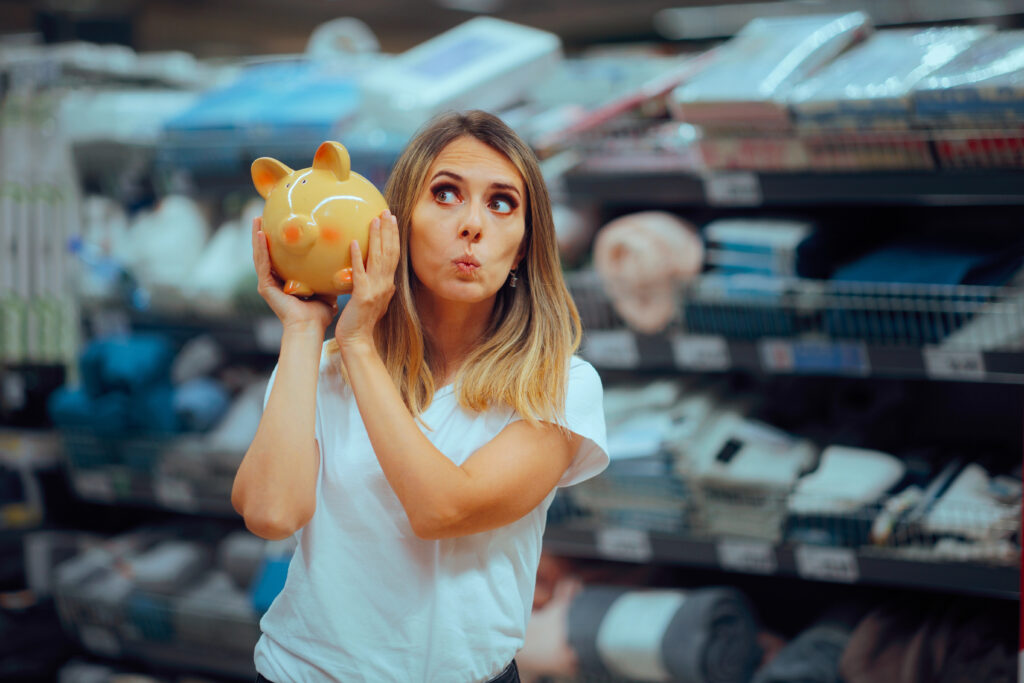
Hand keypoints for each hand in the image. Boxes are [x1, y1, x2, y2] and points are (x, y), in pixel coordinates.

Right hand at [251, 217, 337, 333]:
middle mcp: (273, 282)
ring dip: (257, 237)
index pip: (279, 258)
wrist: (310, 328)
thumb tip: (344, 263)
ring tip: (257, 219)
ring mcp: (267, 284)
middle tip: (263, 216)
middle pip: (266, 254)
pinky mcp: (265, 287)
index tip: (278, 226)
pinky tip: (261, 234)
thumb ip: (329, 275)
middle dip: (263, 235)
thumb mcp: (326, 288)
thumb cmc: (319, 314)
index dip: (277, 243)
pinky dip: (261, 248)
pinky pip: (262, 264)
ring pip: (260, 256)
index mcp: (285, 282)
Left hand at [335, 210, 399, 351]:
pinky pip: (360, 272)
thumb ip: (374, 284)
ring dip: (377, 238)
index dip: (393, 237)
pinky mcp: (362, 296)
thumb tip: (373, 272)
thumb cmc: (361, 321)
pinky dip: (358, 257)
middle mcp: (385, 285)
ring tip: (375, 220)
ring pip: (378, 258)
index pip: (393, 256)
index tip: (391, 219)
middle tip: (387, 212)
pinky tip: (354, 243)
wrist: (358, 340)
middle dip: (389, 231)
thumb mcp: (372, 299)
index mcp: (387, 284)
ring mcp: (375, 289)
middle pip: (389, 253)